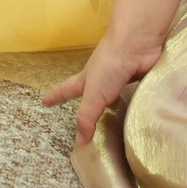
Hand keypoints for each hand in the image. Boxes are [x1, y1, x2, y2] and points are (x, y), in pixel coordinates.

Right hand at [44, 25, 164, 145]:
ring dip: (117, 107)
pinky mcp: (141, 80)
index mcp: (88, 80)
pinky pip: (137, 97)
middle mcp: (104, 80)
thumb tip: (80, 142)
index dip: (56, 96)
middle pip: (93, 95)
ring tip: (118, 122)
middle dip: (88, 105)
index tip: (44, 101)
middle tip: (86, 118)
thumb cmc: (110, 66)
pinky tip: (143, 115)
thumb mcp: (94, 94)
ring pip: (117, 96)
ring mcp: (123, 79)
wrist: (137, 45)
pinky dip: (138, 104)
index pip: (67, 90)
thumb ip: (87, 117)